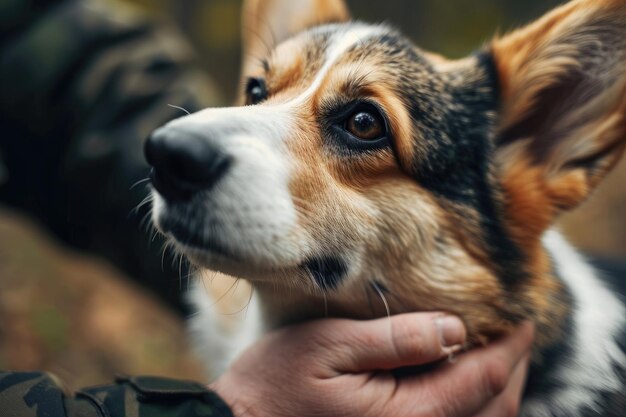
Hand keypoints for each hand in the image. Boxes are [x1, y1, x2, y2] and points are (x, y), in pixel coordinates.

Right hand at [211, 313, 533, 416]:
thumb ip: (394, 339)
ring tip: (499, 353)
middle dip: (513, 367)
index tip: (524, 316)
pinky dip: (473, 406)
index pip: (483, 379)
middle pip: (493, 408)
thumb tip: (455, 328)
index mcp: (409, 416)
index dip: (510, 346)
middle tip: (517, 331)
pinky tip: (463, 382)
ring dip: (498, 389)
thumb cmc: (276, 386)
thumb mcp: (328, 347)